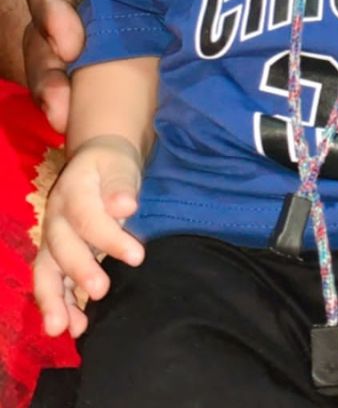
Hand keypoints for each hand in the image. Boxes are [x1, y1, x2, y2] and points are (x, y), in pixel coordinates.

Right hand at [21, 0, 171, 131]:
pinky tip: (102, 131)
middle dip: (46, 63)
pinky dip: (96, 108)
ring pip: (61, 59)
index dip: (52, 0)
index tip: (72, 41)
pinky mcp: (139, 60)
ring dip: (56, 88)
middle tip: (63, 102)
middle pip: (47, 24)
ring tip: (69, 123)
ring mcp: (117, 23)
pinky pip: (102, 87)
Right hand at [33, 135, 144, 337]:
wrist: (96, 164)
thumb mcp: (118, 165)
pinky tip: (74, 328)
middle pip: (62, 247)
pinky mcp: (57, 258)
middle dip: (80, 270)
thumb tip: (125, 205)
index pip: (87, 217)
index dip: (109, 238)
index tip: (137, 256)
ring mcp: (53, 240)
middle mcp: (56, 218)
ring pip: (47, 271)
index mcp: (72, 191)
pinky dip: (60, 307)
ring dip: (55, 301)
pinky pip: (53, 284)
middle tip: (101, 290)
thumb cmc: (111, 166)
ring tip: (68, 328)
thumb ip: (120, 184)